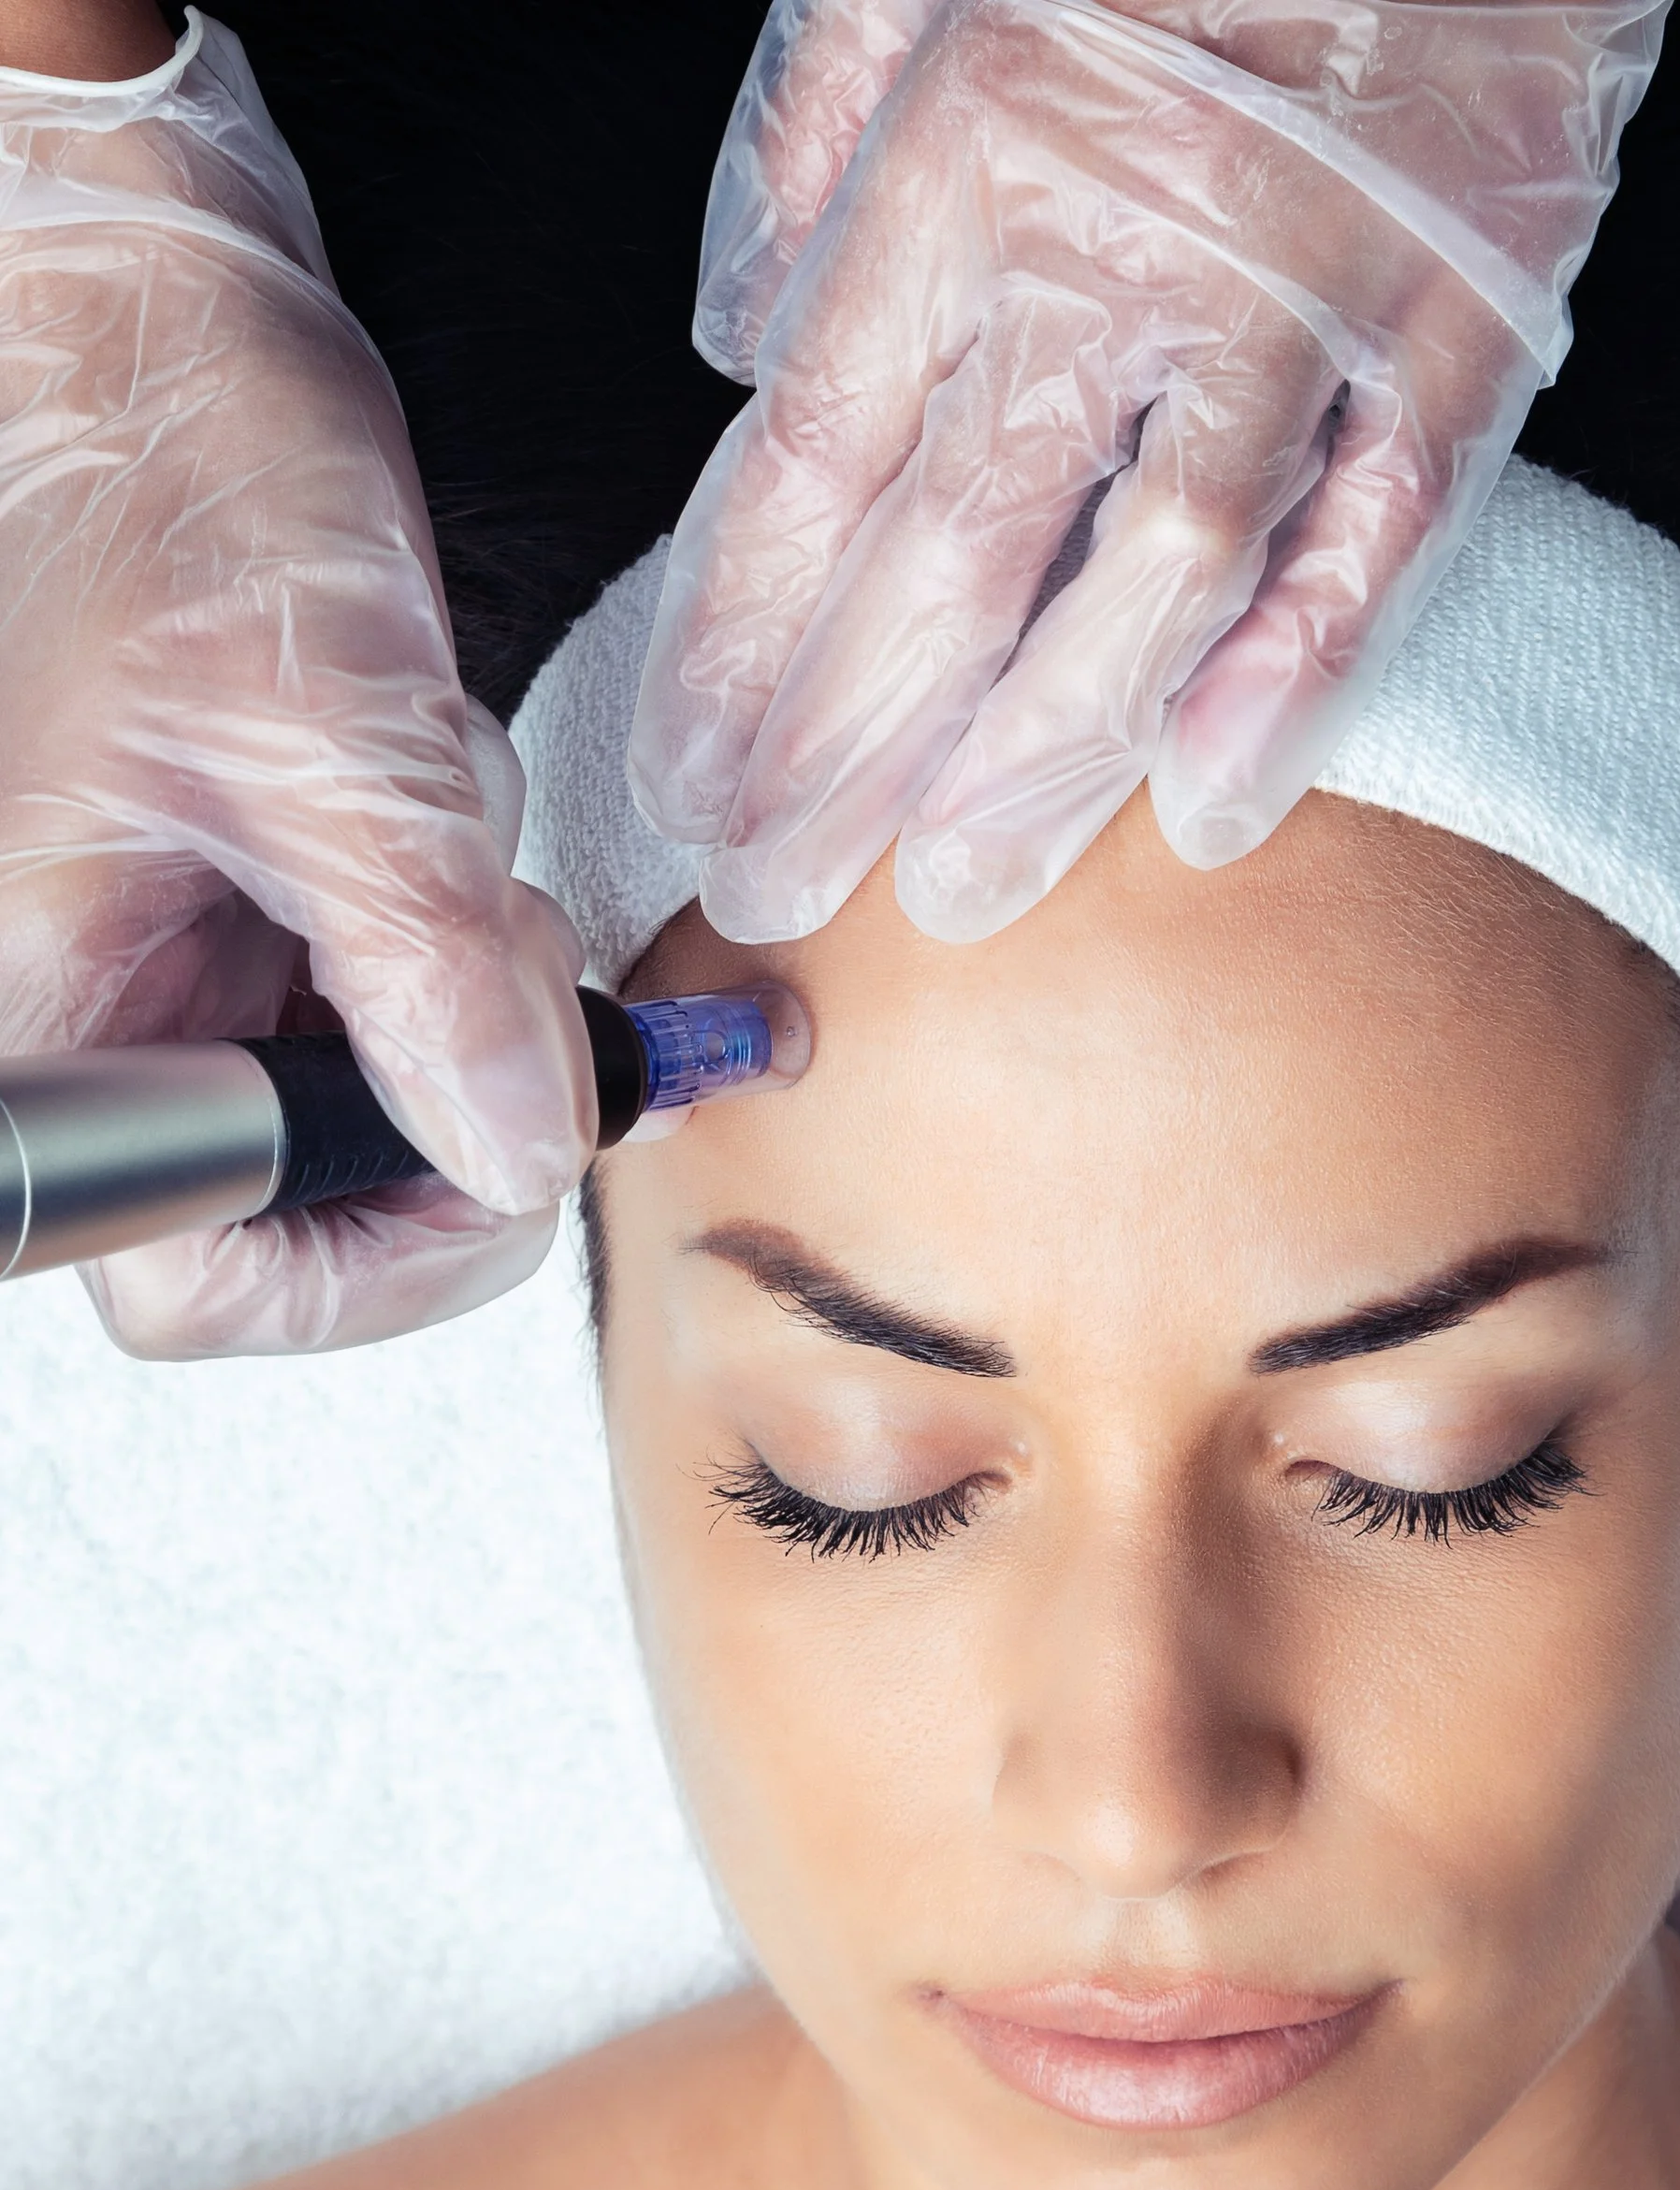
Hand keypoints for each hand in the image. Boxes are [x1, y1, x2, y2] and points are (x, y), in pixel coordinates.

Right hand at [0, 13, 596, 1353]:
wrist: (146, 310)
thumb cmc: (168, 461)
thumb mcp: (334, 735)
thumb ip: (430, 974)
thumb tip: (524, 1151)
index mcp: (45, 1015)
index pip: (204, 1282)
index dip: (379, 1258)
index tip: (508, 1152)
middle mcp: (82, 1016)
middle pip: (300, 1211)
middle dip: (452, 1092)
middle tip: (516, 958)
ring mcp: (155, 973)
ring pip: (363, 1104)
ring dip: (463, 993)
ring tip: (446, 821)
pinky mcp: (227, 918)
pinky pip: (372, 1003)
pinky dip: (452, 933)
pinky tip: (433, 807)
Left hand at [630, 0, 1667, 943]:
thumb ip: (829, 122)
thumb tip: (755, 332)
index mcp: (977, 149)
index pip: (819, 458)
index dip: (743, 639)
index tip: (688, 771)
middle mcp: (1127, 249)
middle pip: (959, 559)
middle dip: (850, 752)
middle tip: (774, 893)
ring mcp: (1304, 304)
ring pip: (1156, 583)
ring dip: (1047, 761)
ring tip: (957, 892)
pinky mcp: (1460, 322)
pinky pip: (1374, 536)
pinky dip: (1297, 680)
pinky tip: (1208, 804)